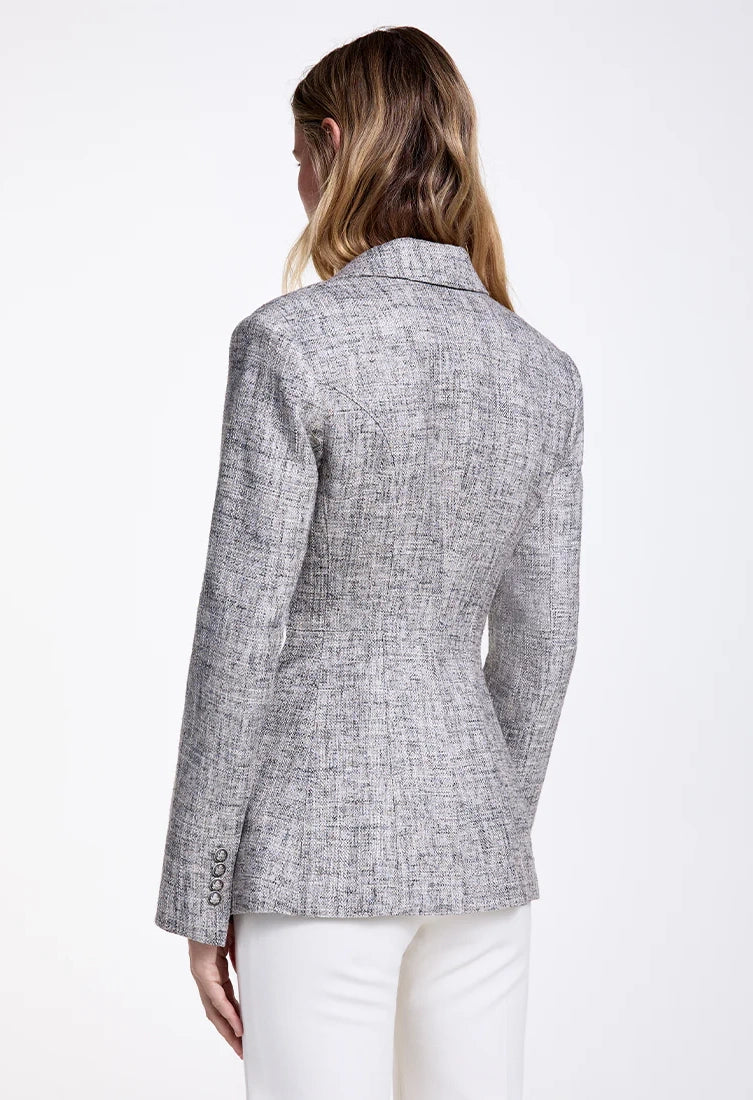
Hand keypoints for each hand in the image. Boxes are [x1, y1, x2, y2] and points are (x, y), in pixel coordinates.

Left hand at [188, 918, 242, 1057]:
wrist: (205, 902)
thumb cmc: (218, 916)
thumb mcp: (234, 940)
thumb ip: (238, 957)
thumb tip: (249, 971)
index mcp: (212, 971)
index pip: (223, 1002)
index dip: (233, 1019)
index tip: (244, 1035)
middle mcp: (204, 977)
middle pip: (216, 1013)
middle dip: (229, 1034)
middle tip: (242, 1051)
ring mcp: (202, 974)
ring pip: (214, 1010)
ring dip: (228, 1030)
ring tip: (241, 1045)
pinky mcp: (202, 970)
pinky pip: (216, 997)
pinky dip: (228, 1012)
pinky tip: (238, 1025)